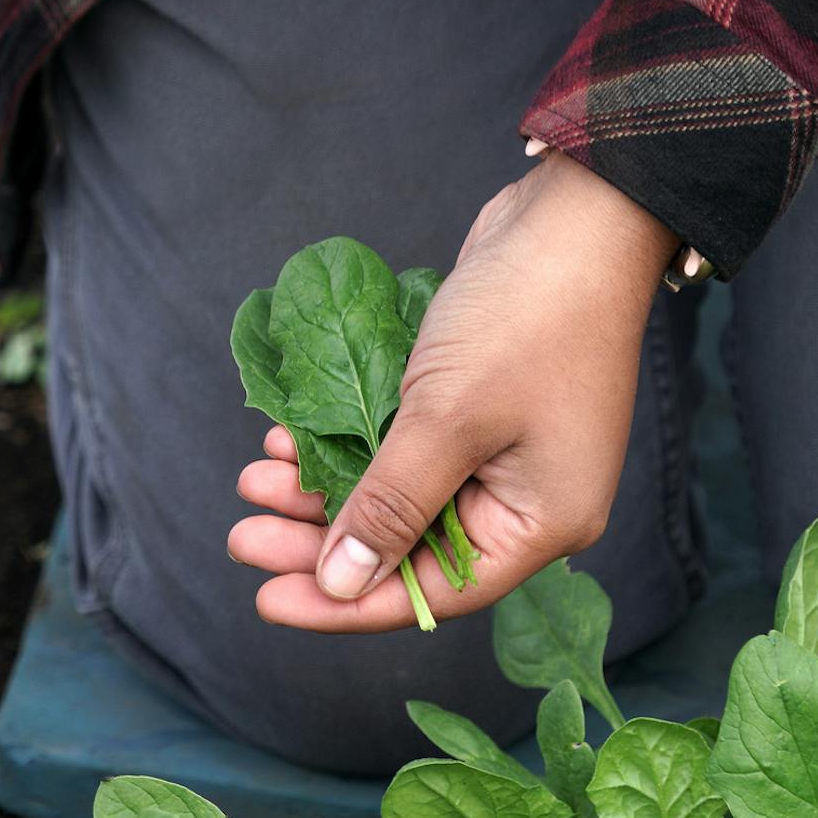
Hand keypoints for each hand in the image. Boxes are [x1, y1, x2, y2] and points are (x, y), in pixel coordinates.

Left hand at [229, 152, 676, 630]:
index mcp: (540, 522)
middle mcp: (524, 499)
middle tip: (242, 536)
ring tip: (254, 478)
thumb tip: (340, 582)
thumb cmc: (525, 317)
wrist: (575, 214)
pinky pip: (399, 450)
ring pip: (395, 497)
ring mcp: (501, 453)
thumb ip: (390, 506)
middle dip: (318, 541)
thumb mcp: (446, 419)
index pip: (433, 591)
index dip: (347, 602)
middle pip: (407, 548)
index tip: (268, 600)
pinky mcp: (475, 411)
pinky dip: (347, 446)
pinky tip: (291, 437)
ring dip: (323, 488)